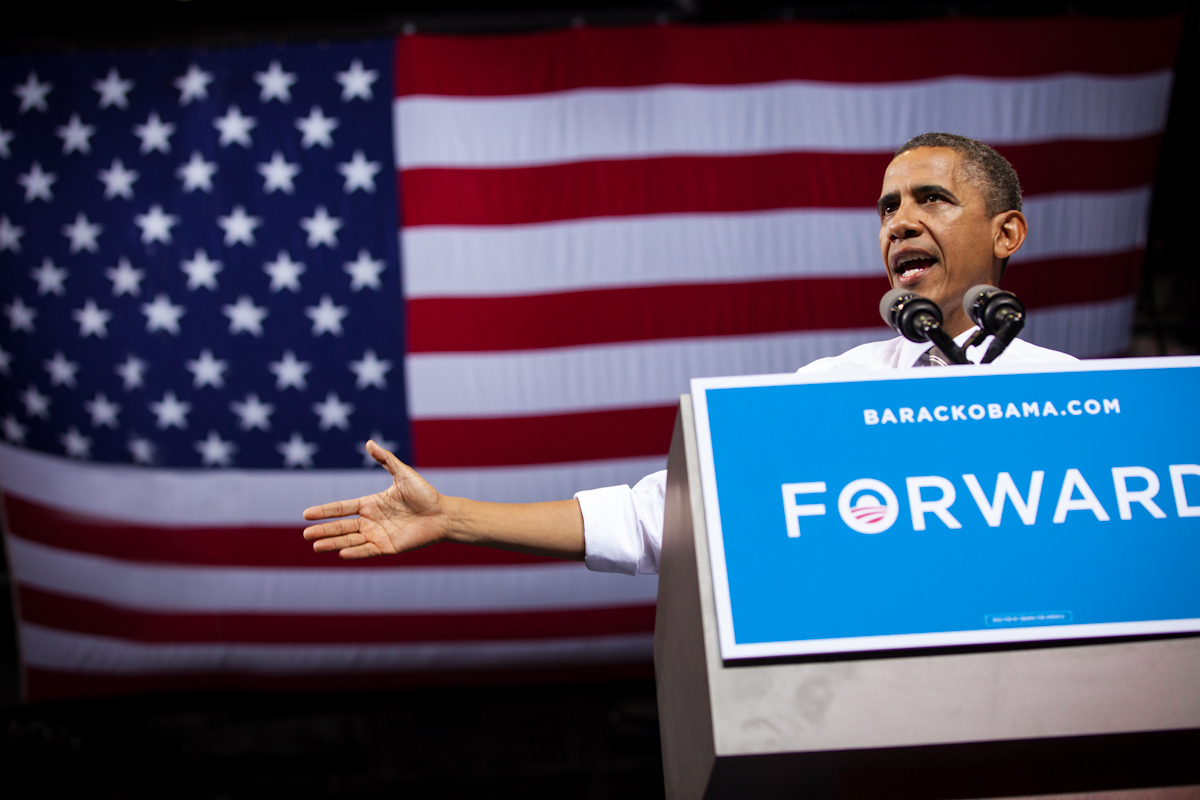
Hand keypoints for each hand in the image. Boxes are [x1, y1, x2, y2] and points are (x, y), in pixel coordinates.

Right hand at [302, 440, 446, 558]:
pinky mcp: (388, 548)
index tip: (306, 514)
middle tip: (305, 534)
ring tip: (316, 546)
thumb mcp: (402, 474)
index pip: (342, 508)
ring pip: (350, 540)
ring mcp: (378, 535)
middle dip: (323, 530)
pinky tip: (341, 553)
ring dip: (333, 543)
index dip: (324, 511)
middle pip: (341, 527)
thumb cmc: (424, 493)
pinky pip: (368, 551)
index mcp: (370, 504)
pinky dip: (355, 552)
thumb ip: (385, 460)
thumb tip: (369, 442)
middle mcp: (371, 521)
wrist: (443, 514)